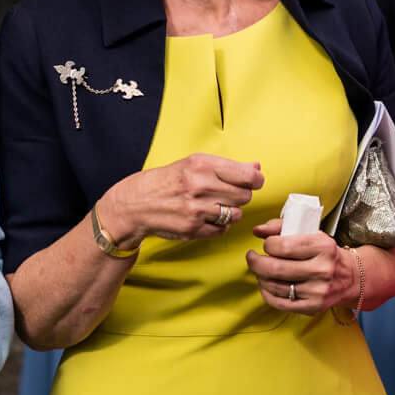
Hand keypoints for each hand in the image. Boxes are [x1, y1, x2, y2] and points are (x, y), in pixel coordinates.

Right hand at [99, 154, 262, 245]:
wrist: (137, 202)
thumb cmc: (170, 180)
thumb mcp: (195, 164)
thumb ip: (228, 167)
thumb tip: (257, 167)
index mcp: (203, 165)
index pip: (248, 176)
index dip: (256, 180)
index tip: (253, 182)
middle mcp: (200, 186)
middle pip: (245, 196)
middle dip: (240, 195)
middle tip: (227, 194)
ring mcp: (197, 209)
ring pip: (236, 214)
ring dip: (230, 212)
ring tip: (216, 206)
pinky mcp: (193, 229)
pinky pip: (222, 230)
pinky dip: (219, 226)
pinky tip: (207, 218)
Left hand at [245, 217, 355, 313]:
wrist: (351, 278)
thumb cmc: (326, 253)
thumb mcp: (311, 233)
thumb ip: (282, 227)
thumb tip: (257, 230)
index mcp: (323, 247)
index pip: (284, 246)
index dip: (268, 244)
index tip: (268, 244)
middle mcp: (322, 270)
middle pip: (276, 268)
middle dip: (256, 262)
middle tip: (252, 258)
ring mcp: (318, 291)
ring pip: (275, 286)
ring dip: (260, 277)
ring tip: (260, 270)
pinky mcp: (312, 307)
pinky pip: (279, 303)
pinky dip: (266, 293)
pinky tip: (266, 284)